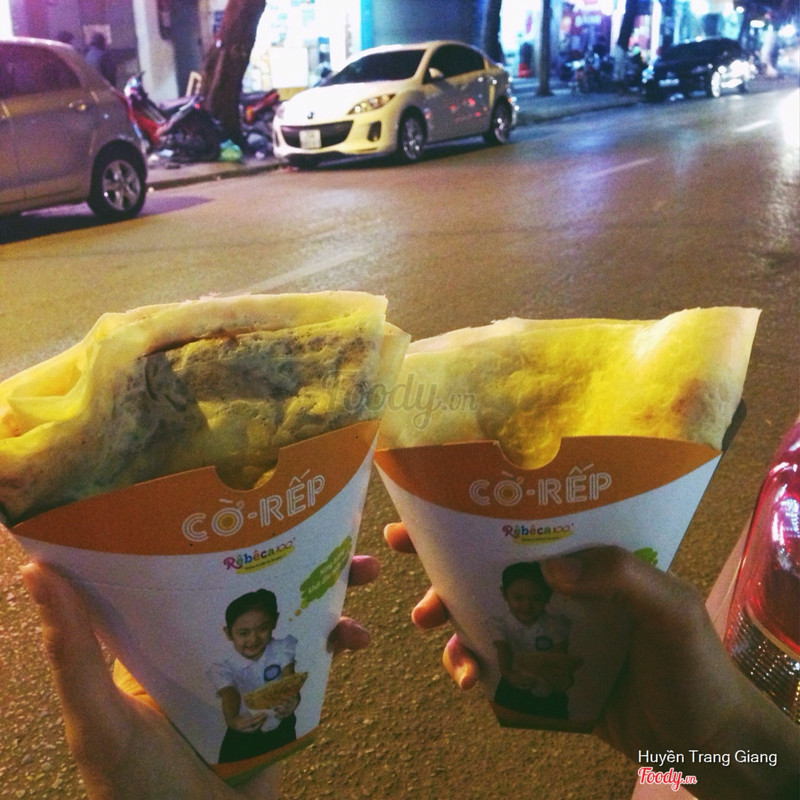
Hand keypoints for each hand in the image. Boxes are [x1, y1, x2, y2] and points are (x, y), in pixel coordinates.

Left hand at [20, 552, 379, 799]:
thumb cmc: (137, 788)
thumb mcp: (101, 721)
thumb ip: (75, 656)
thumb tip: (37, 569)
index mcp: (162, 629)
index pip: (188, 560)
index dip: (219, 524)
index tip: (247, 491)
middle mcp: (208, 634)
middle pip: (258, 573)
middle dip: (299, 545)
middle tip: (333, 522)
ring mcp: (249, 660)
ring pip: (296, 602)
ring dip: (333, 582)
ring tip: (366, 570)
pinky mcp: (281, 688)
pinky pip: (317, 650)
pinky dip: (341, 636)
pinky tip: (359, 638)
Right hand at [384, 522, 798, 799]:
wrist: (702, 743)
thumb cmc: (692, 665)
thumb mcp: (668, 609)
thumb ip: (620, 576)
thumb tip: (550, 568)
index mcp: (591, 560)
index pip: (532, 525)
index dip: (484, 512)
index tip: (434, 503)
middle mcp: (565, 591)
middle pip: (494, 568)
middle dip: (446, 565)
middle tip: (406, 561)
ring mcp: (550, 633)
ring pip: (485, 614)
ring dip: (451, 619)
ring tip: (431, 629)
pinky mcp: (543, 675)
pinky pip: (496, 663)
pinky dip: (473, 666)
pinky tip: (469, 678)